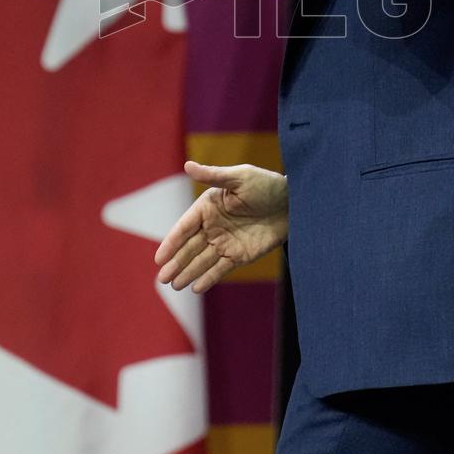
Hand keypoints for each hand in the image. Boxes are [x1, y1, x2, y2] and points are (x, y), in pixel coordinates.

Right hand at [155, 160, 288, 292]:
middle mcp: (213, 226)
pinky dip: (208, 278)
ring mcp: (225, 242)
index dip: (171, 242)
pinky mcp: (239, 255)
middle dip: (176, 263)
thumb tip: (187, 165)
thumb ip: (213, 176)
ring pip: (202, 261)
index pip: (185, 226)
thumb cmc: (265, 185)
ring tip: (174, 285)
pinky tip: (196, 288)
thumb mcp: (239, 177)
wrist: (294, 204)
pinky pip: (220, 269)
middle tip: (162, 279)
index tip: (159, 258)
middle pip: (190, 247)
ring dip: (188, 273)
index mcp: (208, 206)